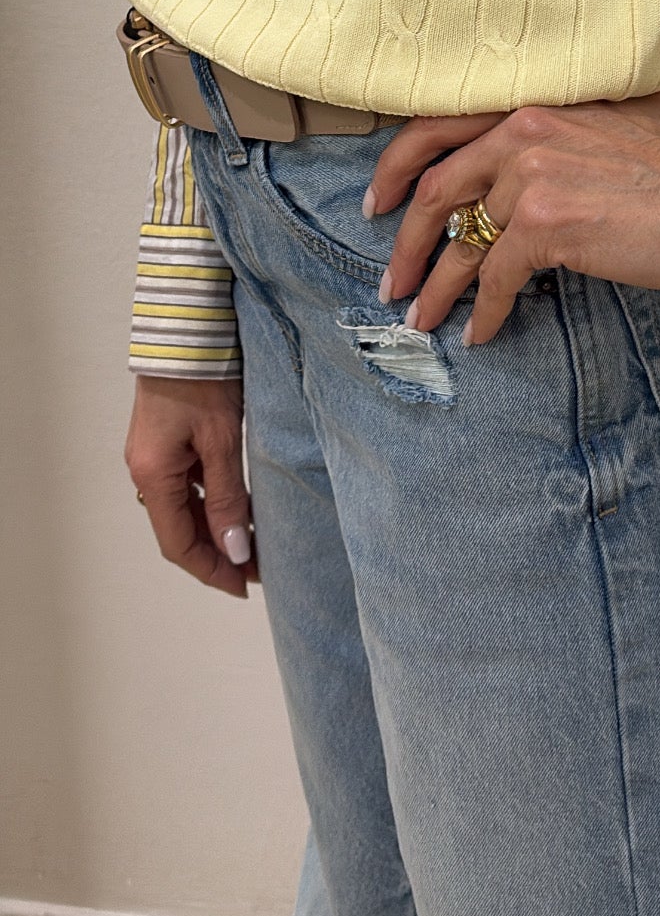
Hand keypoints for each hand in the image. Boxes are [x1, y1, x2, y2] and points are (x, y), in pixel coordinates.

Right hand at [125, 376, 254, 598]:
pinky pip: (186, 485)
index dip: (211, 571)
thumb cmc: (202, 377)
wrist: (185, 328)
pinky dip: (211, 503)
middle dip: (217, 554)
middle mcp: (145, 471)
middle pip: (179, 530)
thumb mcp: (220, 440)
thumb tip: (236, 550)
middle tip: (257, 569)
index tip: (244, 587)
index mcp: (153, 475)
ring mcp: (153, 456)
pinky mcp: (165, 441)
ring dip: (215, 530)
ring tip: (254, 543)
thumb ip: (228, 498)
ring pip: (183, 509)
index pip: (178, 544)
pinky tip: (239, 507)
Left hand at [367, 90, 659, 345]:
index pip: (437, 126)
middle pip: (436, 190)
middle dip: (405, 242)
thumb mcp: (616, 114)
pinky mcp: (545, 224)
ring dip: (437, 287)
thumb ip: (566, 120)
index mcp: (532, 100)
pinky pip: (496, 276)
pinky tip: (482, 333)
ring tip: (423, 318)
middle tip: (393, 280)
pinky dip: (485, 311)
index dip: (397, 169)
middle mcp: (522, 130)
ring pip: (461, 240)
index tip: (380, 203)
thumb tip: (534, 151)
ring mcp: (530, 176)